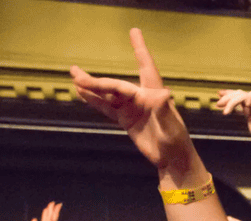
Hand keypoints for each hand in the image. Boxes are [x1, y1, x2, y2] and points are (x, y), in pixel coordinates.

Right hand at [71, 29, 195, 177]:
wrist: (173, 160)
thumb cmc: (177, 142)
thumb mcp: (172, 128)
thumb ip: (164, 111)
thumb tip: (162, 93)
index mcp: (154, 94)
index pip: (146, 67)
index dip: (140, 49)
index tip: (134, 32)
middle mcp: (141, 98)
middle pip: (116, 85)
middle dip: (97, 81)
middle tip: (76, 74)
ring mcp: (132, 108)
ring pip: (108, 94)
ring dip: (91, 87)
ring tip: (74, 76)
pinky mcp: (126, 120)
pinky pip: (106, 107)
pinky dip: (94, 100)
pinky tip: (81, 93)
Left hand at [216, 87, 250, 152]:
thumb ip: (247, 116)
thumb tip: (242, 107)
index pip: (239, 98)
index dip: (228, 95)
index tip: (218, 95)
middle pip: (239, 93)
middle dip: (226, 97)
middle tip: (217, 104)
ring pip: (243, 93)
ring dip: (232, 101)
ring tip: (225, 112)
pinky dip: (248, 98)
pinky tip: (247, 108)